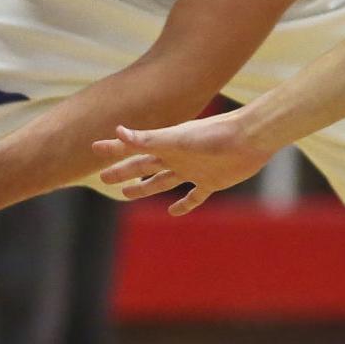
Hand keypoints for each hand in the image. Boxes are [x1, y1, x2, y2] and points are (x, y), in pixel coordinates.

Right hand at [92, 108, 273, 215]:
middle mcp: (176, 156)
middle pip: (143, 166)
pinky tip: (173, 211)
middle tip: (103, 177)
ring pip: (162, 181)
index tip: (95, 148)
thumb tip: (118, 131)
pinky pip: (193, 196)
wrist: (250, 139)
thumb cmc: (214, 134)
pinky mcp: (210, 181)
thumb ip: (148, 138)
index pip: (133, 146)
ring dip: (145, 187)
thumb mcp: (177, 138)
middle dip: (123, 172)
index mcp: (165, 144)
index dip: (114, 148)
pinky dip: (184, 204)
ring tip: (126, 194)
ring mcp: (192, 169)